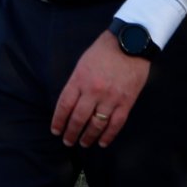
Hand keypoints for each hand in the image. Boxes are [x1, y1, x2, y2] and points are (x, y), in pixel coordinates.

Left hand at [50, 33, 150, 147]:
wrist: (131, 43)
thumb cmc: (104, 51)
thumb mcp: (83, 63)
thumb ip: (76, 83)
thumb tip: (70, 104)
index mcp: (80, 79)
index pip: (64, 106)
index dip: (58, 121)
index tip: (56, 130)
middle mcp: (93, 91)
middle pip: (78, 118)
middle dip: (71, 133)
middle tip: (67, 142)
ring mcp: (110, 98)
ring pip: (96, 125)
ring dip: (88, 137)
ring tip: (83, 143)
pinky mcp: (126, 102)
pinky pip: (115, 124)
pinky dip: (108, 136)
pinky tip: (102, 143)